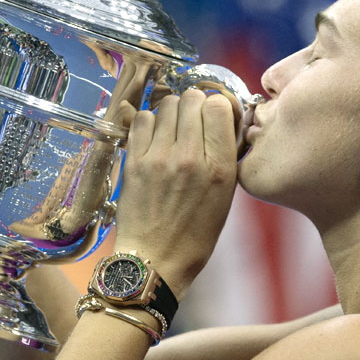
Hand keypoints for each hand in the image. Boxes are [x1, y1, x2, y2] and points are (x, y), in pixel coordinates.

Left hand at [113, 89, 237, 296]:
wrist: (156, 260)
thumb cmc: (194, 233)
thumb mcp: (225, 196)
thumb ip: (225, 155)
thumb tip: (220, 117)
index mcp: (220, 168)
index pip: (219, 105)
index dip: (217, 105)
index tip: (214, 117)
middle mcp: (190, 158)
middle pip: (192, 98)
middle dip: (194, 106)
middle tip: (192, 123)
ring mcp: (159, 158)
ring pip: (166, 104)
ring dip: (171, 113)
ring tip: (172, 132)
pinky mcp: (134, 162)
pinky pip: (142, 119)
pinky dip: (149, 122)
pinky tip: (154, 139)